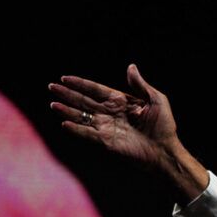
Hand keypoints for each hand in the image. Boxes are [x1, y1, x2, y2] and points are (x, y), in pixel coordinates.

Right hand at [50, 64, 207, 199]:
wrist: (165, 150)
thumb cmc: (164, 126)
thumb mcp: (156, 100)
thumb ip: (140, 85)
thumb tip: (131, 67)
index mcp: (120, 101)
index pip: (95, 90)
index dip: (80, 84)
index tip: (65, 78)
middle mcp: (110, 113)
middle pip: (84, 101)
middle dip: (68, 94)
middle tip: (51, 86)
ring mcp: (107, 127)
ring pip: (82, 116)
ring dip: (67, 110)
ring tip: (53, 104)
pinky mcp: (106, 141)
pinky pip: (87, 134)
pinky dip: (76, 129)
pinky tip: (64, 123)